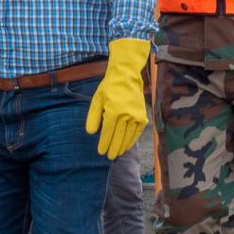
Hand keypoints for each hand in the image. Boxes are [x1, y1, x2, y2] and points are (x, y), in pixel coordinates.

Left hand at [84, 38, 150, 159]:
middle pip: (118, 137)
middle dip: (113, 148)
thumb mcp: (97, 99)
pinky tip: (127, 146)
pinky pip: (137, 132)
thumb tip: (91, 133)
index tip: (101, 152)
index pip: (107, 133)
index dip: (103, 144)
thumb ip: (93, 117)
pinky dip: (132, 140)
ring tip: (117, 154)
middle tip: (109, 157)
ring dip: (122, 147)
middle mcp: (126, 115)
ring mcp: (136, 116)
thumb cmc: (109, 87)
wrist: (126, 76)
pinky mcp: (142, 116)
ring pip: (128, 136)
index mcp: (113, 111)